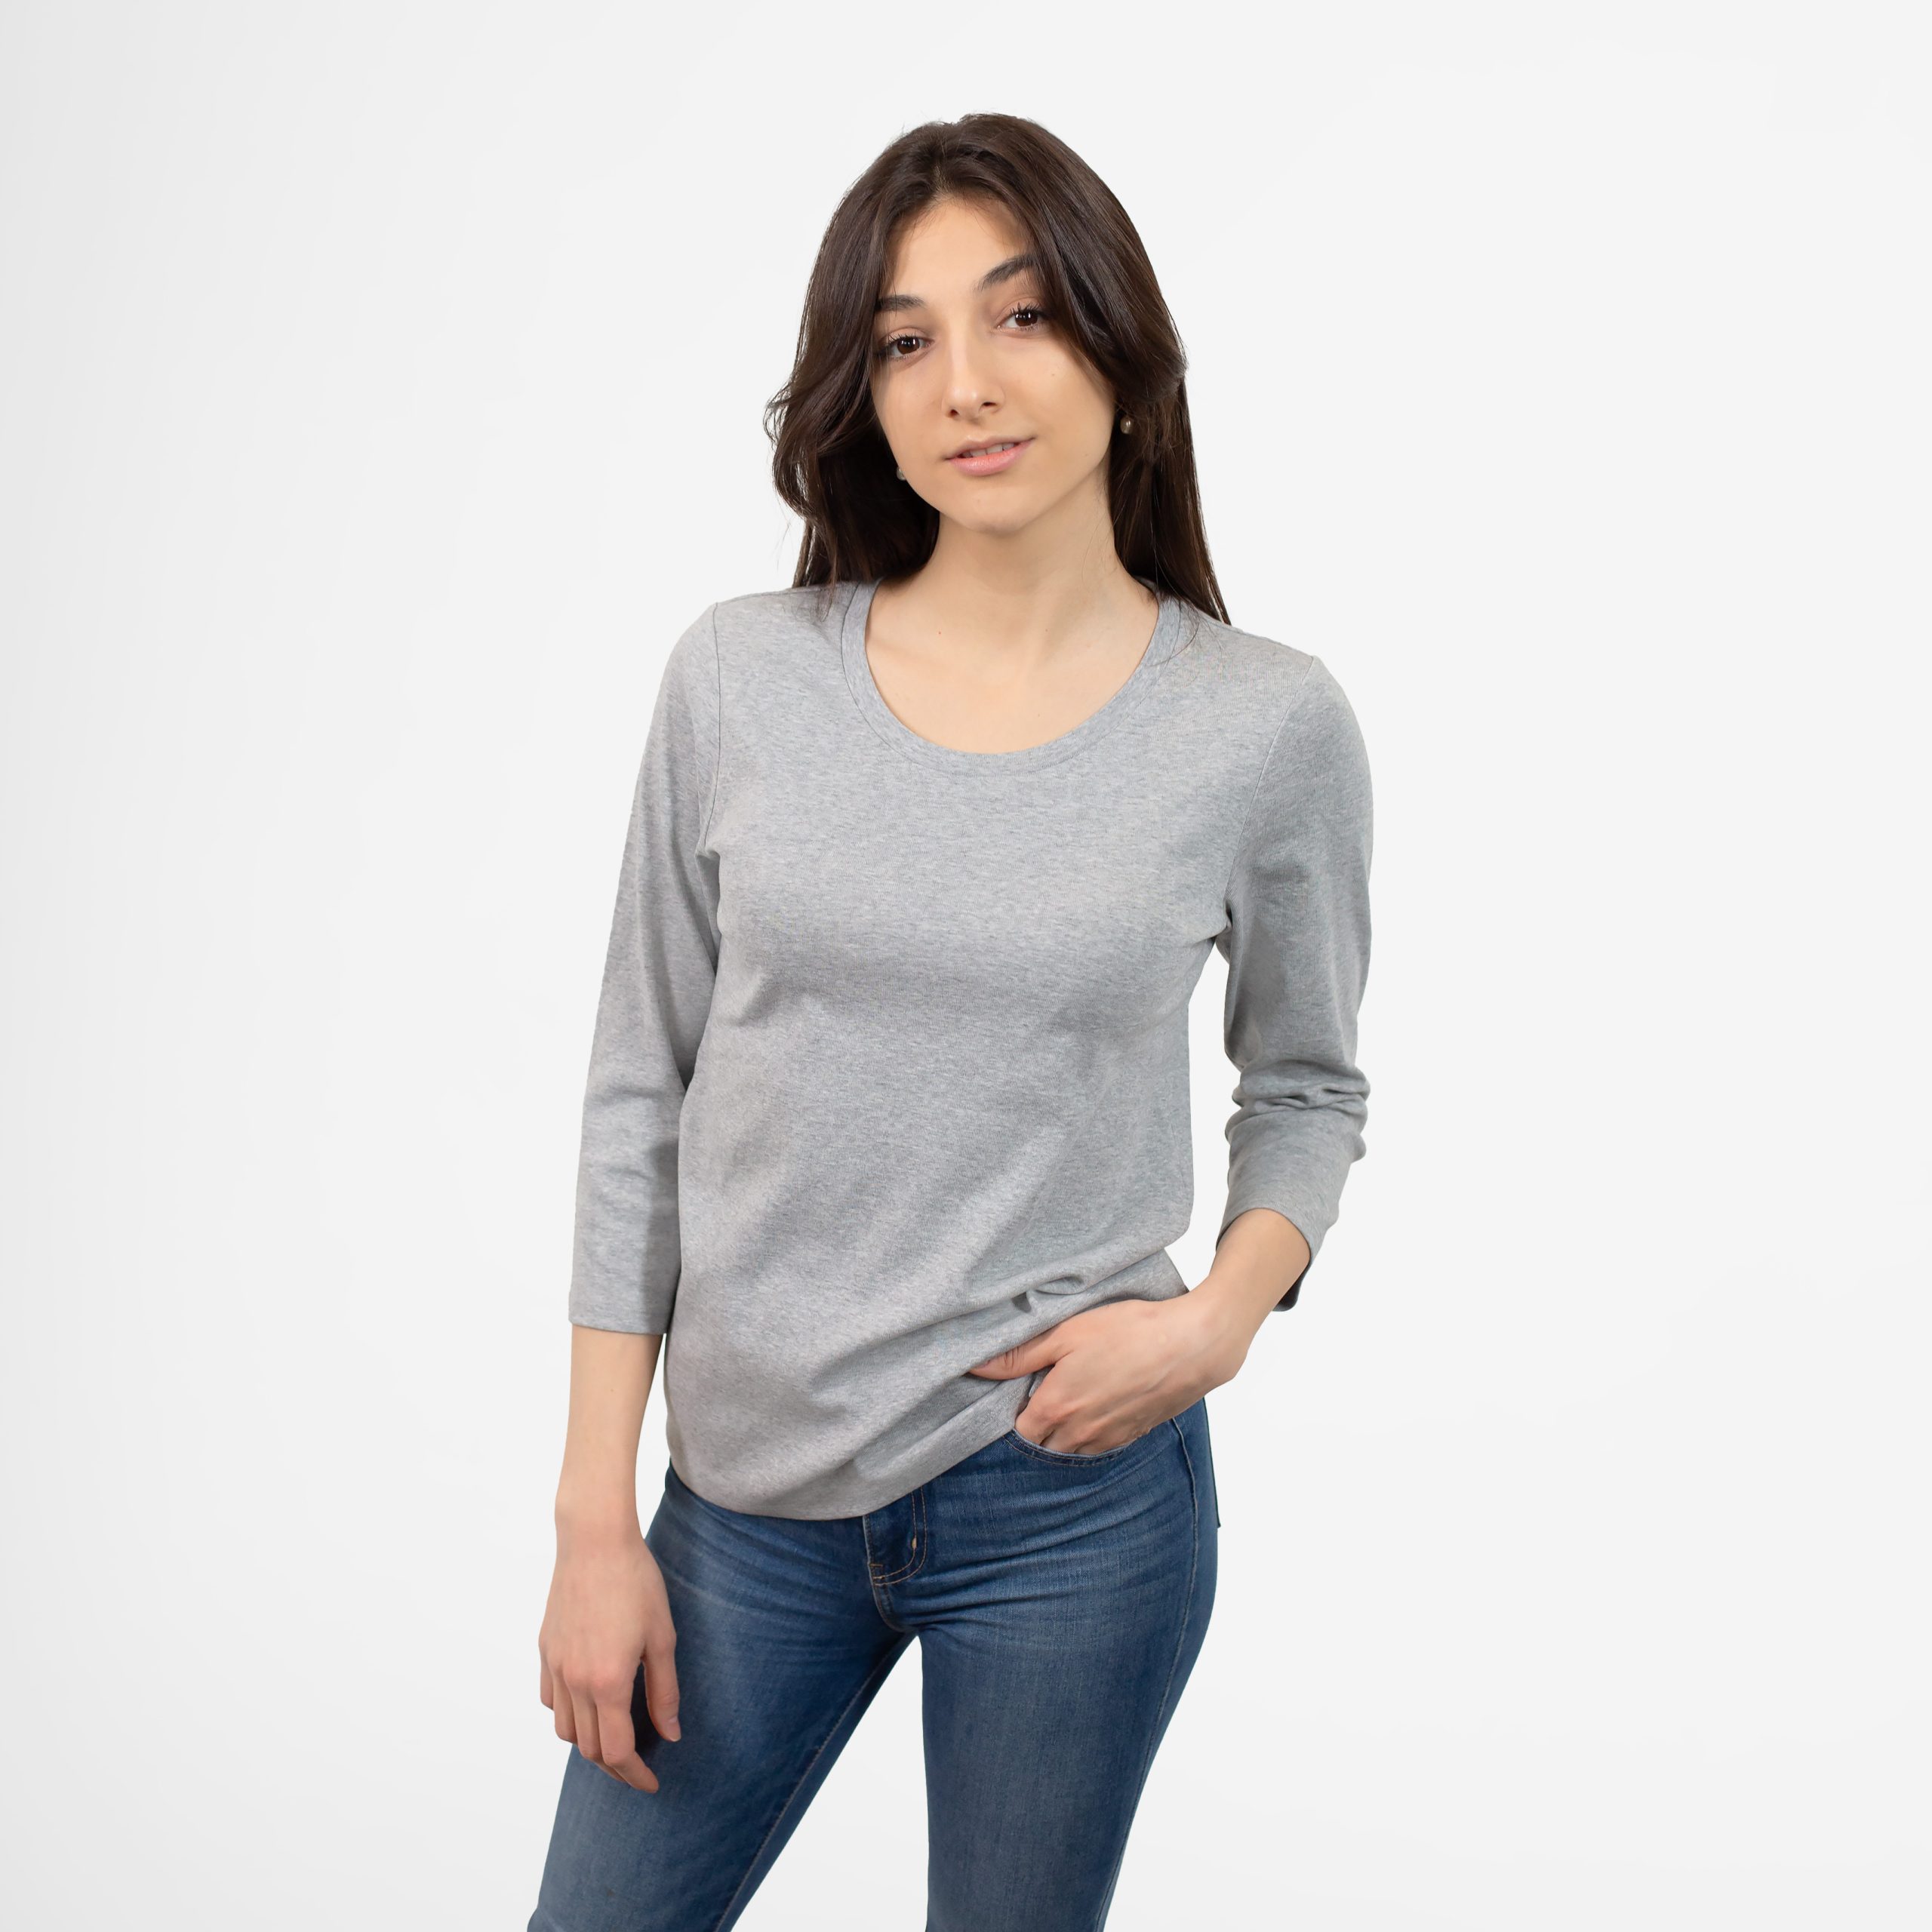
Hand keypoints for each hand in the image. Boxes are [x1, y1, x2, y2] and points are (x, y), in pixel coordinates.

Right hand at [538, 1521, 680, 1792]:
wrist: (594, 1541)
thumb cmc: (635, 1583)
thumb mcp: (662, 1637)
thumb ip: (664, 1691)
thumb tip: (669, 1735)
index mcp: (608, 1682)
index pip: (617, 1752)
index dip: (635, 1775)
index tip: (652, 1783)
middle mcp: (575, 1682)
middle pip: (589, 1749)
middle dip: (615, 1766)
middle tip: (639, 1766)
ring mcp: (555, 1667)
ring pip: (565, 1731)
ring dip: (589, 1744)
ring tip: (615, 1739)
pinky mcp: (545, 1651)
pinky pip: (551, 1701)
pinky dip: (569, 1715)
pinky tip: (589, 1705)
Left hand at [967, 1291, 1242, 1455]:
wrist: (1192, 1345)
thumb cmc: (1130, 1332)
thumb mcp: (1067, 1332)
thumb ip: (1020, 1354)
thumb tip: (977, 1367)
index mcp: (1056, 1408)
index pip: (1018, 1431)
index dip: (1015, 1411)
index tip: (1022, 1390)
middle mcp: (1079, 1433)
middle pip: (1043, 1446)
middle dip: (1038, 1427)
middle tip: (1045, 1394)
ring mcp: (1108, 1439)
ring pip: (1071, 1450)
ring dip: (1064, 1434)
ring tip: (1073, 1398)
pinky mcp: (1132, 1437)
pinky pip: (1100, 1447)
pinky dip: (1092, 1434)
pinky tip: (1100, 1404)